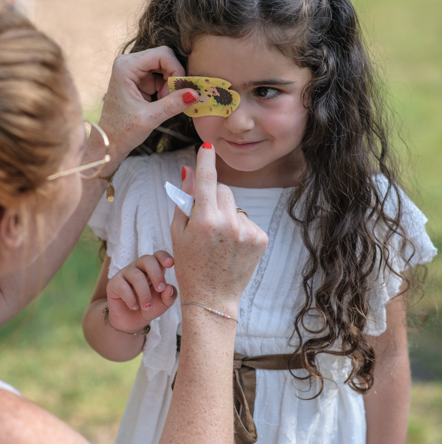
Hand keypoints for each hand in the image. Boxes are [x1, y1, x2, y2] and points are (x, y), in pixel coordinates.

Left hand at [98, 47, 197, 171]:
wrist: (110, 141)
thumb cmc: (123, 131)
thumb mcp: (149, 118)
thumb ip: (172, 105)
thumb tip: (195, 94)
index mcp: (126, 67)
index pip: (162, 54)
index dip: (176, 69)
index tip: (181, 90)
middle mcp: (129, 63)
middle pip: (164, 58)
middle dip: (173, 77)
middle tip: (172, 98)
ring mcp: (135, 70)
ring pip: (165, 67)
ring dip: (170, 84)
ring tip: (164, 102)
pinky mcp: (140, 79)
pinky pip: (162, 76)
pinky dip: (167, 88)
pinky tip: (161, 102)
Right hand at [106, 251, 176, 332]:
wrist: (131, 322)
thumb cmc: (149, 307)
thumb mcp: (163, 303)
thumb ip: (169, 296)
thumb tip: (169, 287)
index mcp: (153, 269)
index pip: (158, 255)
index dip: (164, 257)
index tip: (171, 264)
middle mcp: (139, 267)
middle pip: (147, 260)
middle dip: (156, 274)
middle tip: (160, 289)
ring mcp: (125, 273)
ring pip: (137, 276)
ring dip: (144, 294)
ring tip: (147, 307)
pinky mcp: (113, 283)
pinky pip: (123, 287)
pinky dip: (131, 299)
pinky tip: (134, 306)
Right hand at [171, 144, 267, 314]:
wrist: (212, 297)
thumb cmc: (189, 265)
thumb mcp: (178, 233)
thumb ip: (184, 201)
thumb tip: (188, 172)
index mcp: (204, 220)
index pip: (207, 179)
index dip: (206, 160)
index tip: (207, 146)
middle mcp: (228, 222)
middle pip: (224, 190)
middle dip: (214, 197)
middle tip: (206, 218)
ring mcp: (247, 231)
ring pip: (235, 206)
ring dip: (227, 215)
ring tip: (219, 240)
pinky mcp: (261, 238)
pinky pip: (247, 221)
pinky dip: (240, 229)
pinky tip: (232, 247)